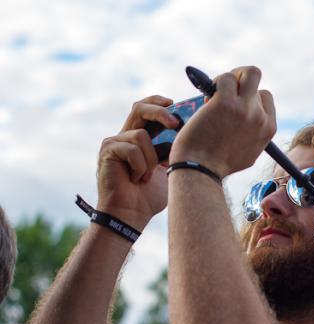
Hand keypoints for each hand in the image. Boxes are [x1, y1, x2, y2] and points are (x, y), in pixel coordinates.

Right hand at [96, 95, 179, 228]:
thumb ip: (174, 150)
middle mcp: (124, 136)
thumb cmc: (149, 197)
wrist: (131, 215)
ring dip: (150, 159)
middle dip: (160, 112)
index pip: (146, 110)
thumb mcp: (169, 169)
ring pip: (141, 135)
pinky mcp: (108, 150)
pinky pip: (132, 149)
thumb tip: (189, 132)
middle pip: (139, 109)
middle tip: (176, 123)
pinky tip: (135, 180)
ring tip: (145, 178)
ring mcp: (114, 142)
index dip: (158, 103)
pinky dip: (140, 166)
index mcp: (139, 139)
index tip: (174, 102)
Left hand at [169, 66, 276, 177]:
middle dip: (238, 80)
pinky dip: (213, 84)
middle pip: (255, 79)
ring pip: (245, 73)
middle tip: (223, 91)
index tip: (234, 105)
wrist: (200, 170)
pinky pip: (225, 78)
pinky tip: (205, 100)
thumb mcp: (249, 152)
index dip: (248, 96)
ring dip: (227, 79)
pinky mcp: (226, 103)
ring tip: (213, 95)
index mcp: (268, 128)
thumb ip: (253, 134)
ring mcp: (245, 109)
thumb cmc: (218, 164)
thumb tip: (247, 119)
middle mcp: (260, 117)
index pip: (265, 96)